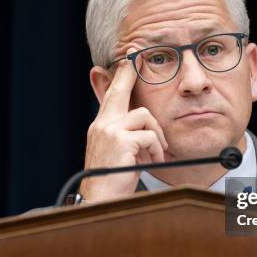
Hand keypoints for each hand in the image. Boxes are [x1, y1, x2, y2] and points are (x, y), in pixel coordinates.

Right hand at [80, 49, 168, 201]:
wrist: (101, 201)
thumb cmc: (113, 180)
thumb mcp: (119, 153)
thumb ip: (127, 135)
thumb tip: (142, 122)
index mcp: (100, 126)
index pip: (111, 95)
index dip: (120, 76)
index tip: (128, 59)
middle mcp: (101, 124)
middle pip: (120, 90)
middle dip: (129, 72)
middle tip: (138, 55)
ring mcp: (109, 131)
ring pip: (144, 115)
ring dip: (156, 135)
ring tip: (155, 153)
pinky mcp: (120, 141)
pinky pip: (150, 136)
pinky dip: (156, 149)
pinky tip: (152, 161)